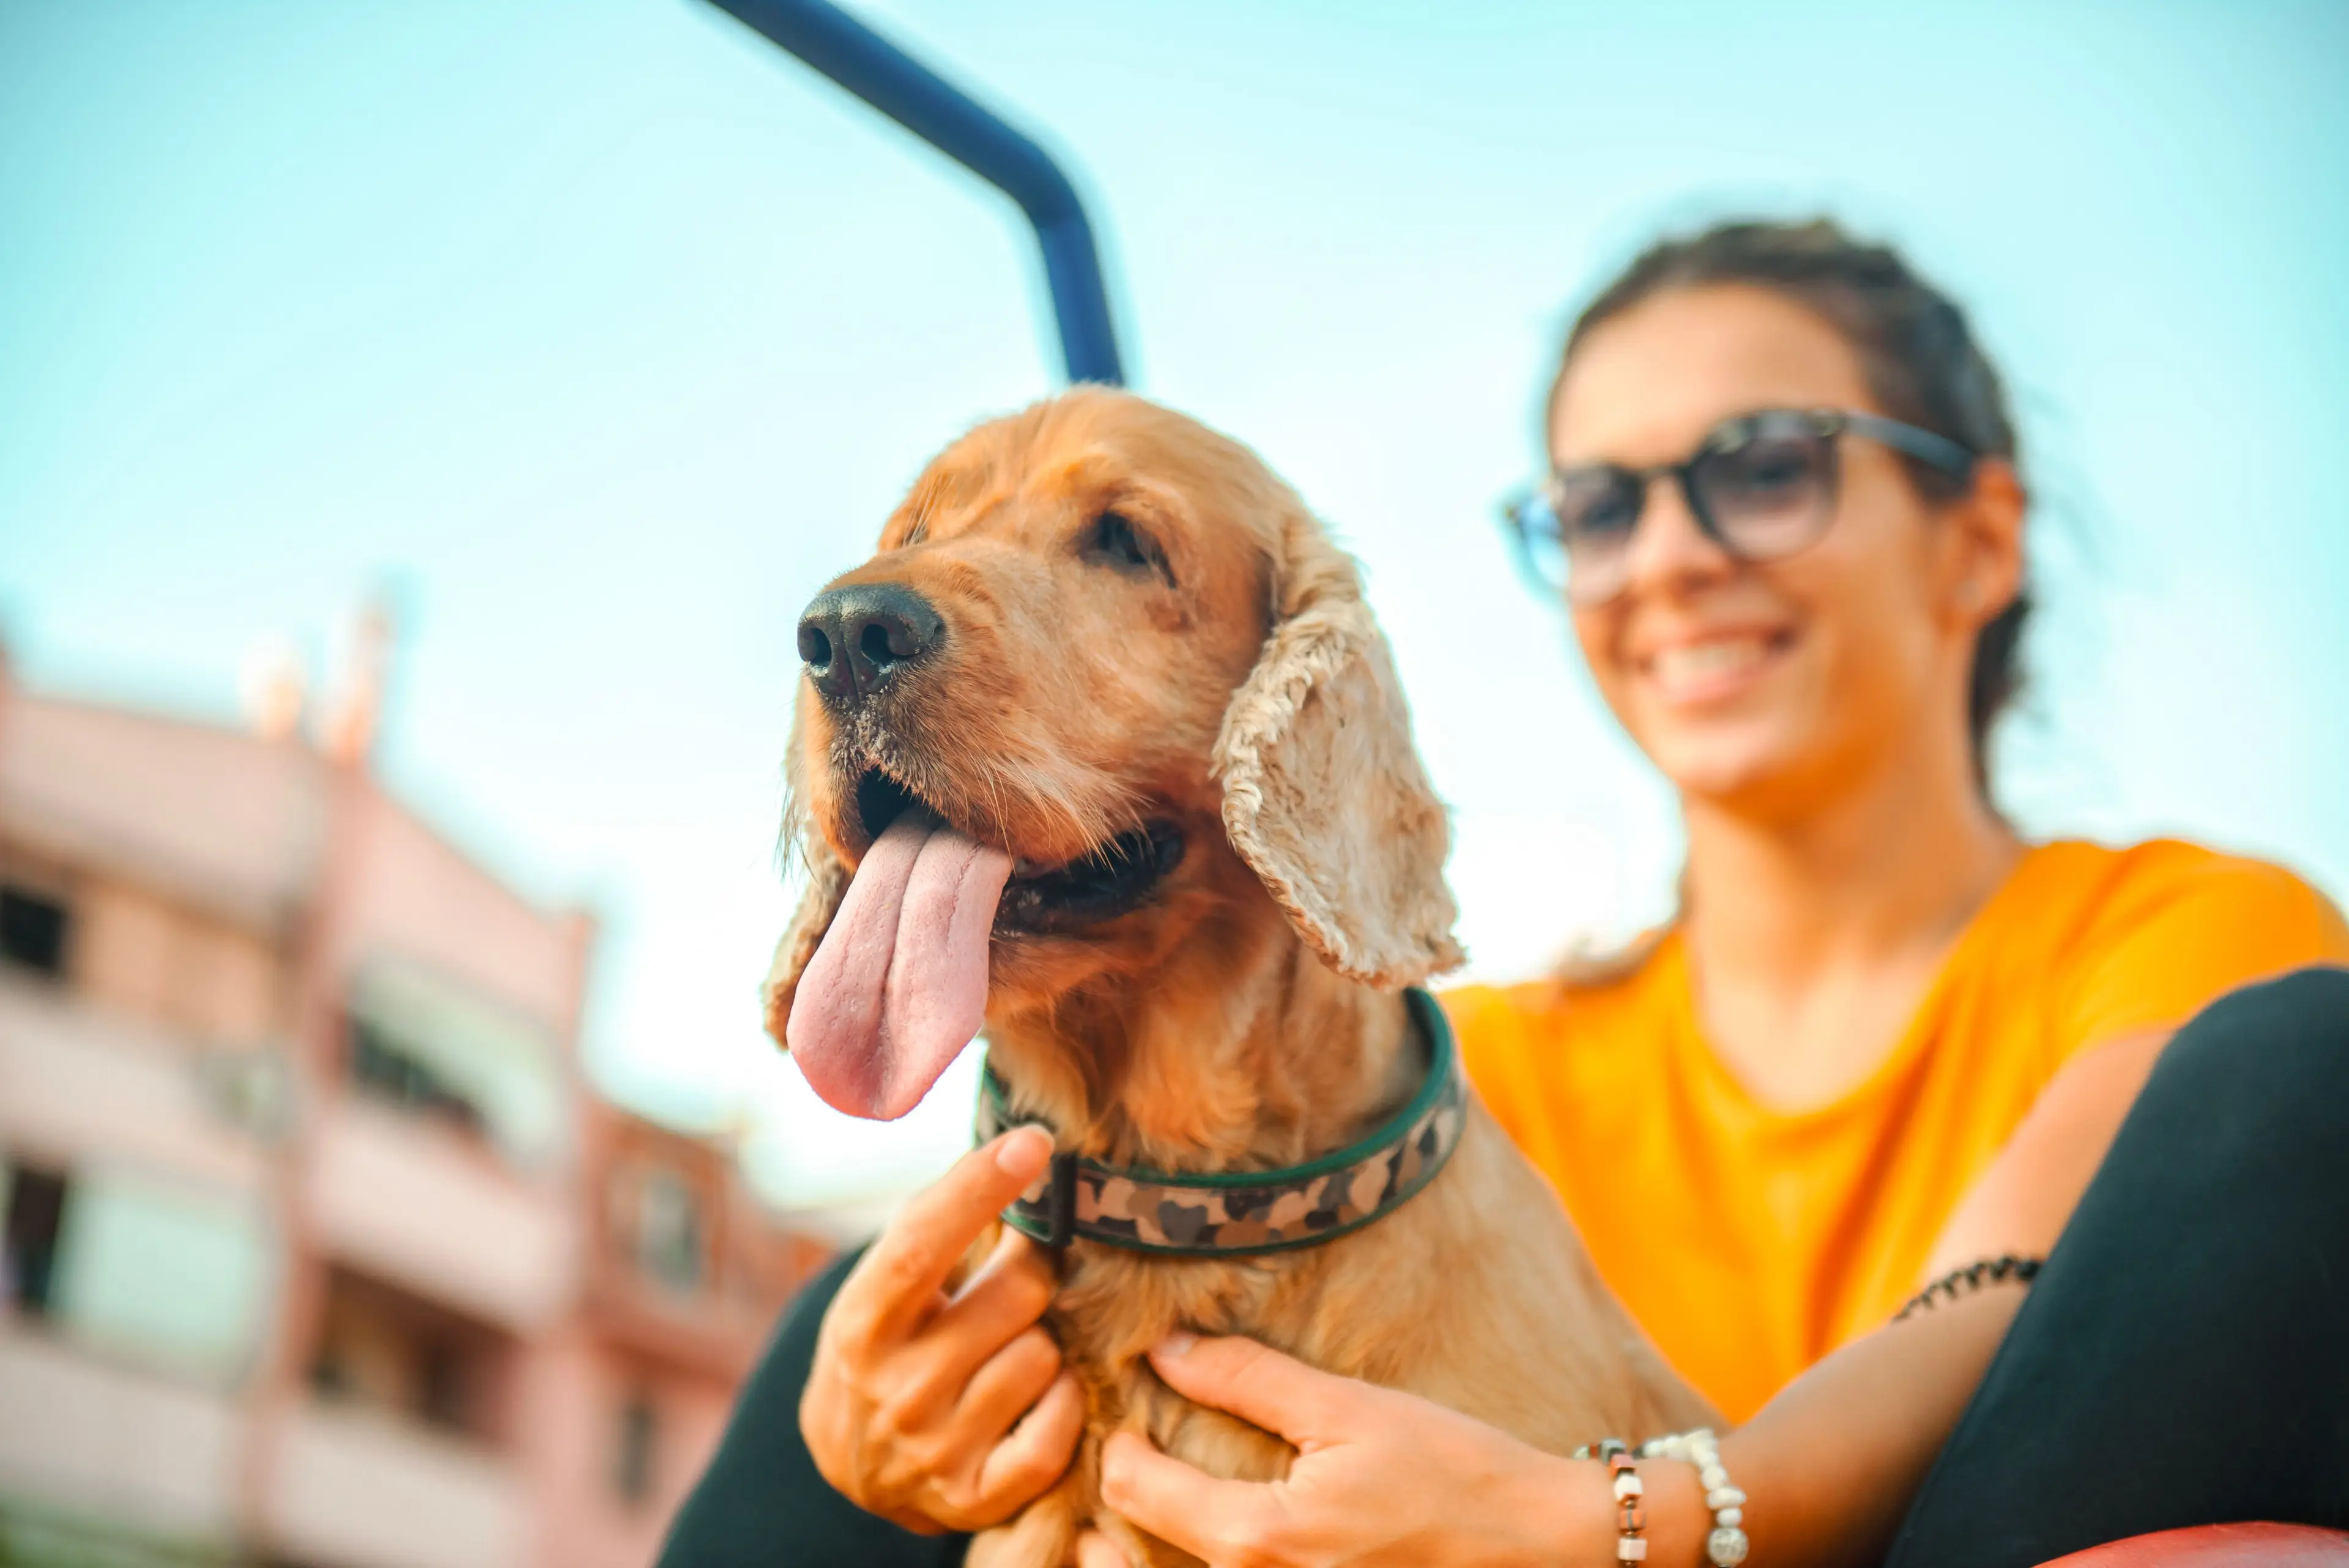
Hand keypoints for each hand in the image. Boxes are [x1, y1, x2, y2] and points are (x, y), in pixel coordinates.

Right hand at [800, 1127, 1085, 1532]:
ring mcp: (935, 1449)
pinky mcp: (975, 1499)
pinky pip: (1058, 1428)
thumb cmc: (884, 1346)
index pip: (922, 1244)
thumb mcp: (881, 1287)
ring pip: (1045, 1355)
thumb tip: (1017, 1148)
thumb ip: (935, 1225)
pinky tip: (1036, 1396)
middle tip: (1013, 1283)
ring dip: (1041, 1341)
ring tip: (1005, 1350)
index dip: (980, 1186)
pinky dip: (1061, 1402)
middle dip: (1031, 1272)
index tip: (1034, 1141)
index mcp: (861, 1323)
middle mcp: (894, 1389)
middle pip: (1019, 1292)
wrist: (854, 1468)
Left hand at [1082, 1334, 1598, 1567]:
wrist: (1539, 1546)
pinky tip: (1210, 1538)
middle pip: (1145, 1560)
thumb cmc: (1452, 1470)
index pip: (1138, 1493)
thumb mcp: (1347, 1408)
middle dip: (1119, 1513)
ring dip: (1151, 1552)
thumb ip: (1248, 1380)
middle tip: (1117, 1467)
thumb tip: (1165, 1349)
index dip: (1117, 1447)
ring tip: (1139, 1514)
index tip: (1123, 1412)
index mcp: (1262, 1540)